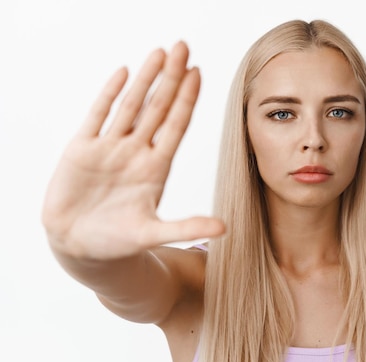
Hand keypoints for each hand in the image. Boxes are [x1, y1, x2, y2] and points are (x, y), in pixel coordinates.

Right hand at [42, 41, 224, 259]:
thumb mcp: (153, 234)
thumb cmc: (117, 241)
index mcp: (156, 167)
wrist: (79, 247)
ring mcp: (109, 148)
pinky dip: (108, 94)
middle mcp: (136, 152)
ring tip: (160, 52)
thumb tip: (224, 228)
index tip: (198, 73)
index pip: (176, 125)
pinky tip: (124, 73)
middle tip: (183, 47)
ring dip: (145, 79)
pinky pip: (97, 116)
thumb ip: (186, 227)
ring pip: (130, 105)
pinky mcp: (81, 149)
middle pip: (158, 107)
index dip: (187, 99)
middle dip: (171, 78)